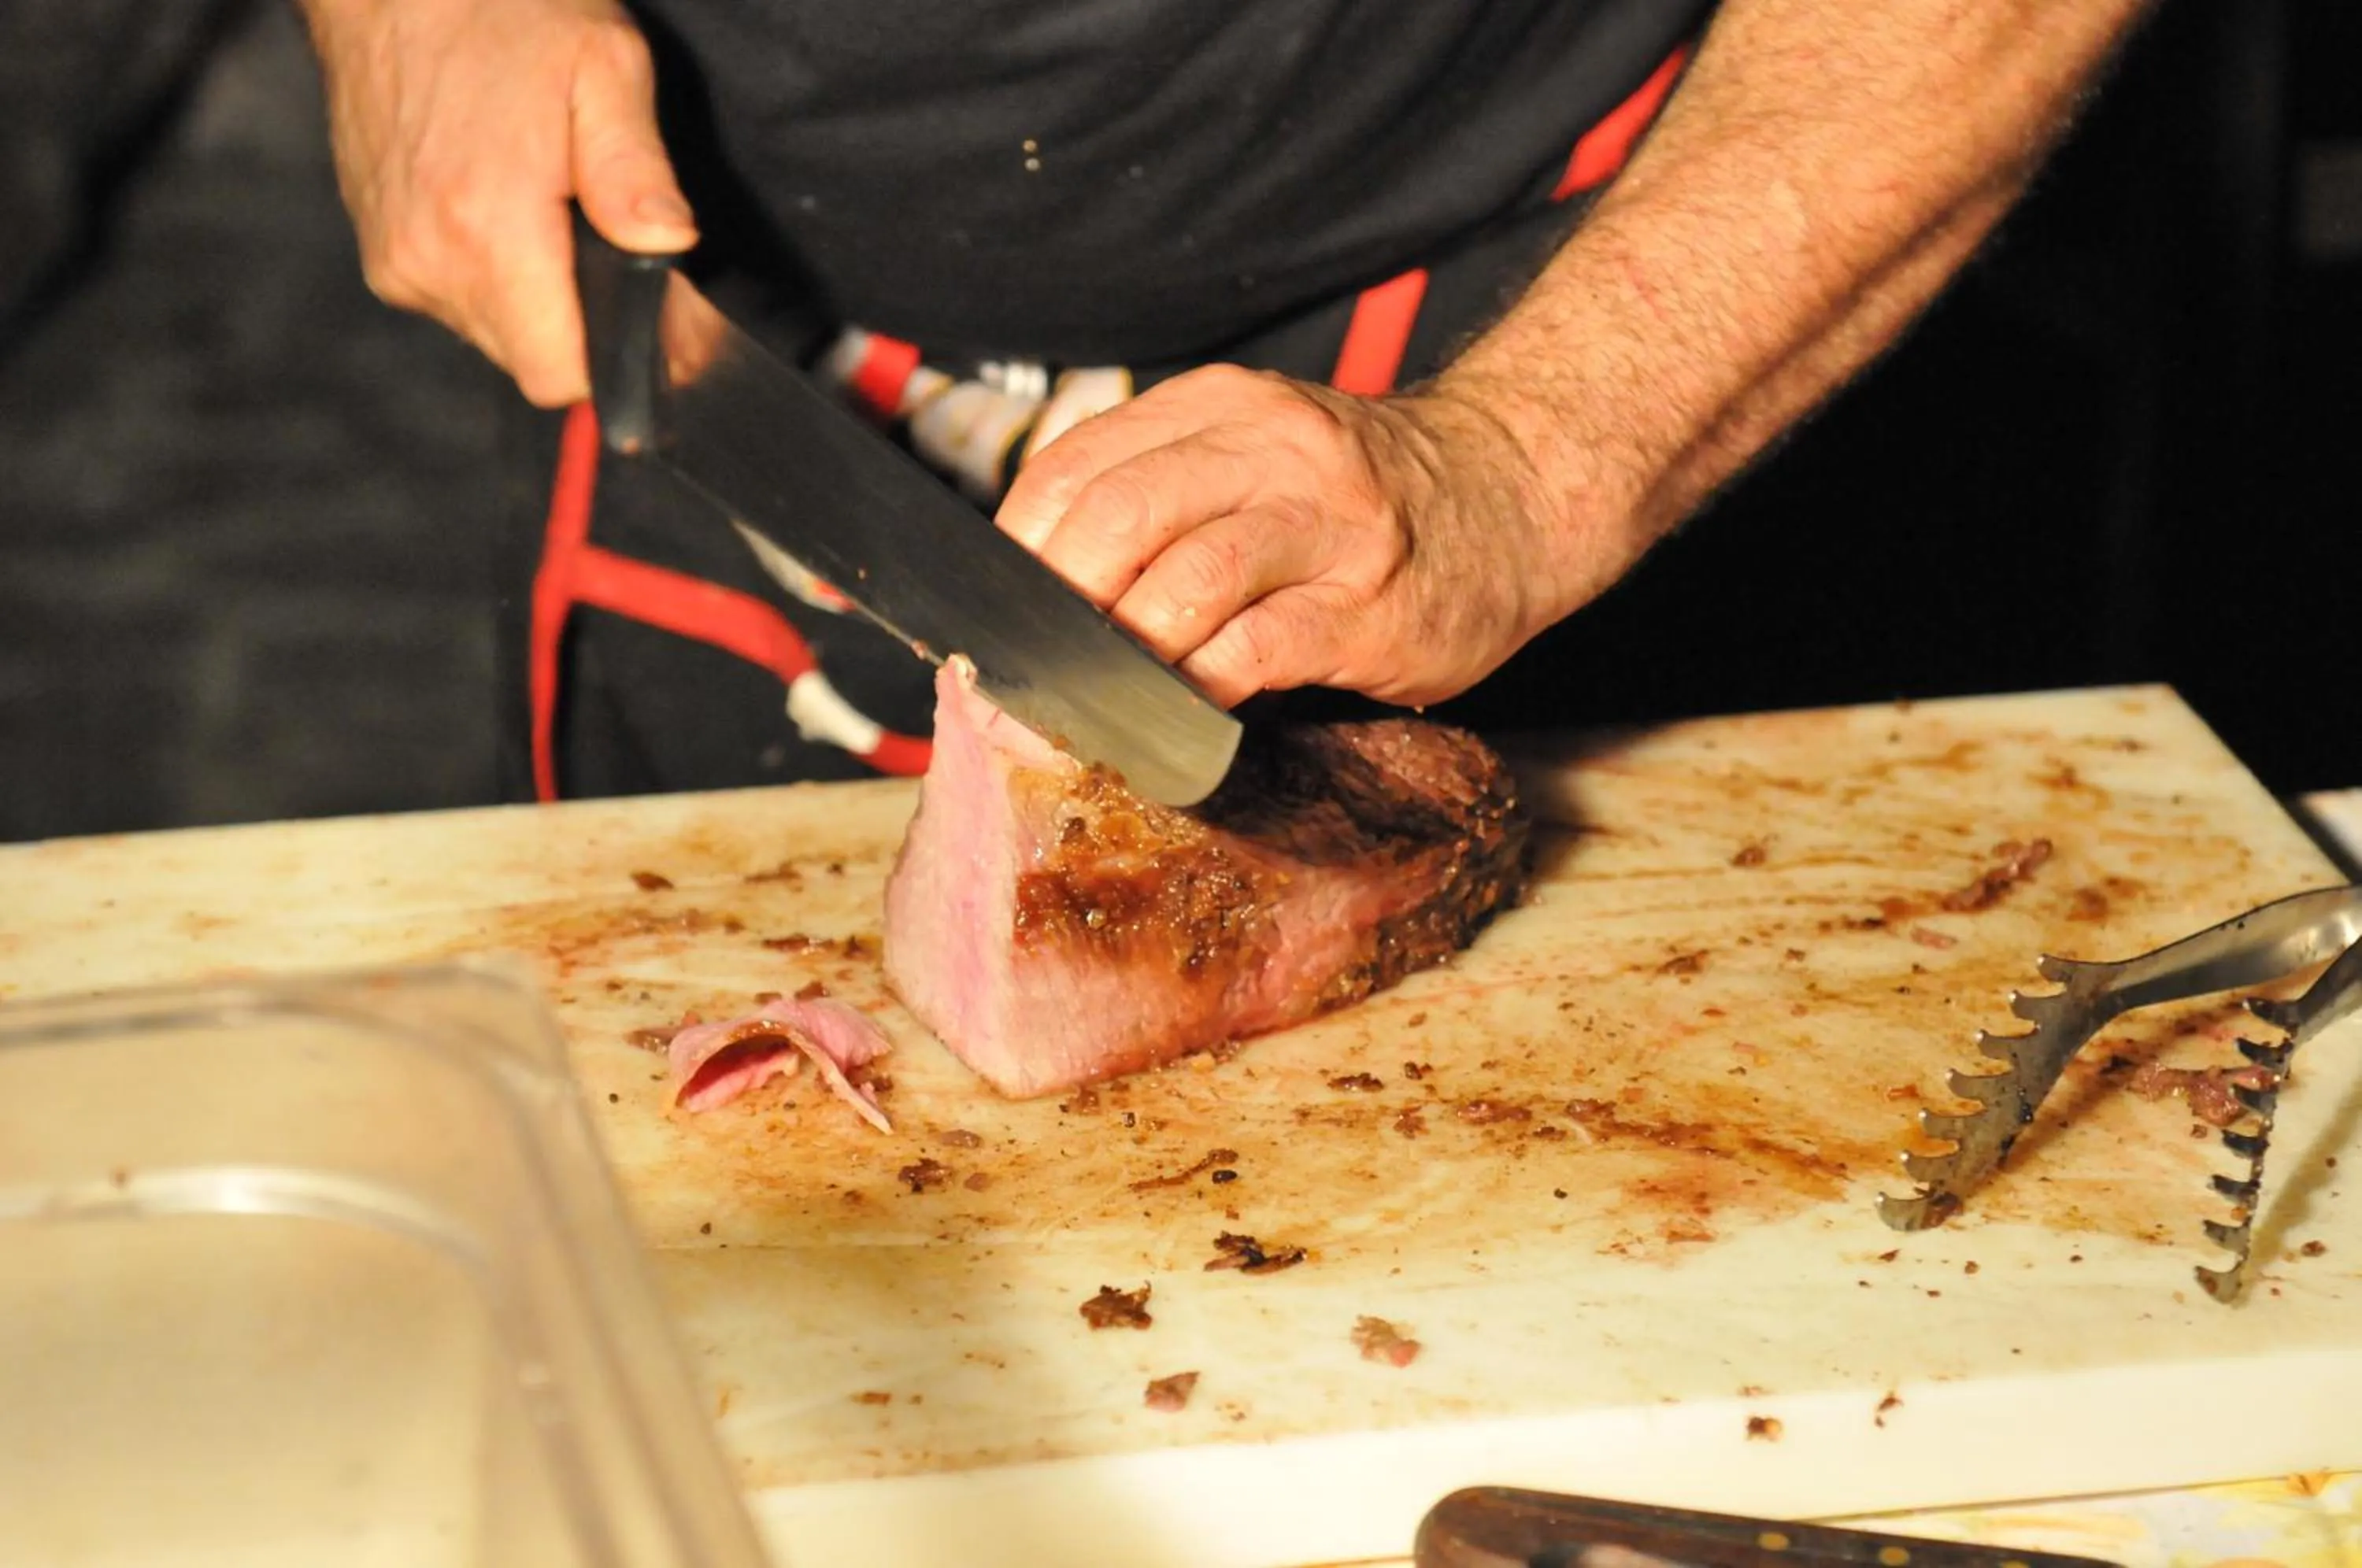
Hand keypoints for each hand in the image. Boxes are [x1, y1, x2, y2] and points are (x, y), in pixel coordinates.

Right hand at [301, 0, 695, 404]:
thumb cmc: (500, 9)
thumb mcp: (603, 68)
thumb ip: (637, 174)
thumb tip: (669, 246)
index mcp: (489, 231)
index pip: (561, 374)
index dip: (618, 360)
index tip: (655, 326)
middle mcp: (430, 261)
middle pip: (534, 360)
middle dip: (585, 323)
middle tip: (616, 248)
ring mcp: (396, 260)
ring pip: (496, 333)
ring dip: (539, 296)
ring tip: (552, 211)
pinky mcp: (379, 250)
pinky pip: (457, 297)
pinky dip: (495, 272)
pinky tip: (507, 205)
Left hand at [995, 365, 1600, 708]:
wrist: (1513, 498)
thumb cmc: (1359, 502)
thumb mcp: (1253, 459)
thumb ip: (1158, 500)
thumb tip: (1035, 594)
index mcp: (1218, 408)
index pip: (1072, 469)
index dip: (1014, 556)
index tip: (995, 622)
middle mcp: (1270, 448)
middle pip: (1114, 519)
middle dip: (1053, 612)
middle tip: (1026, 682)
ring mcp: (1325, 524)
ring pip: (1180, 582)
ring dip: (1121, 656)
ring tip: (1094, 702)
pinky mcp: (1367, 604)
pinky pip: (1255, 649)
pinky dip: (1198, 689)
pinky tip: (1179, 712)